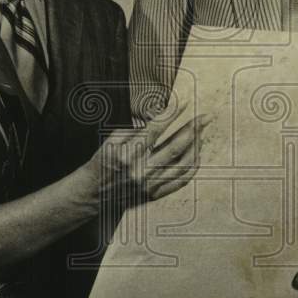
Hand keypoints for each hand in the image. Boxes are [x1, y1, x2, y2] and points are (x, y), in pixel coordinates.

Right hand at [90, 112, 208, 204]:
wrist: (93, 195)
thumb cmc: (102, 163)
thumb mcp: (110, 141)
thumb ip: (134, 129)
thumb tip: (156, 115)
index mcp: (127, 154)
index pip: (155, 130)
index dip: (171, 114)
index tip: (184, 102)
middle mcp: (140, 171)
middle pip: (174, 147)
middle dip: (193, 129)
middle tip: (205, 117)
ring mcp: (149, 185)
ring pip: (182, 165)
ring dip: (196, 146)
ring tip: (202, 132)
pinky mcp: (154, 195)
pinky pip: (181, 181)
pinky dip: (192, 166)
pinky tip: (197, 153)